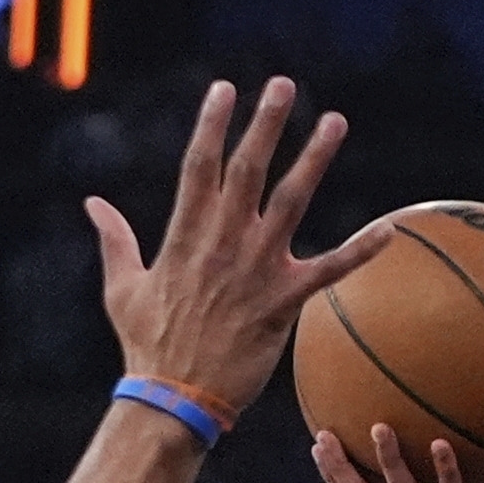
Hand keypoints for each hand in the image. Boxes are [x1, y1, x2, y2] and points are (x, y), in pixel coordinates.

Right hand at [92, 77, 389, 415]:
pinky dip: (361, 251)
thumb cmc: (146, 345)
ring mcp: (256, 270)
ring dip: (314, 160)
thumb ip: (114, 239)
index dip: (213, 124)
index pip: (201, 166)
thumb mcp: (121, 286)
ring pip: (291, 203)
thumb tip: (92, 203)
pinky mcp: (283, 303)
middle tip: (284, 84)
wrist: (174, 397)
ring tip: (335, 122)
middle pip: (248, 169)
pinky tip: (391, 229)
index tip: (225, 88)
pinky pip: (329, 271)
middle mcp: (223, 243)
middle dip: (266, 124)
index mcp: (185, 235)